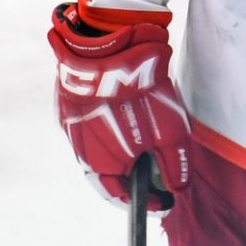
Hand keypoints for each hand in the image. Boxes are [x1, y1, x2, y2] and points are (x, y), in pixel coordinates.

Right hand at [48, 0, 190, 208]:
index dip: (144, 201)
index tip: (164, 202)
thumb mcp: (170, 131)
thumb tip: (179, 191)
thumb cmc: (142, 92)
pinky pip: (86, 125)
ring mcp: (70, 124)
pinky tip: (122, 118)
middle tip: (154, 173)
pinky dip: (104, 129)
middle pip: (105, 173)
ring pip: (94, 149)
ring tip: (141, 144)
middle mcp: (79, 149)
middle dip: (131, 176)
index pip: (119, 195)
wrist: (110, 43)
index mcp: (100, 163)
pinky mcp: (67, 102)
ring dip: (116, 151)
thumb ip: (174, 166)